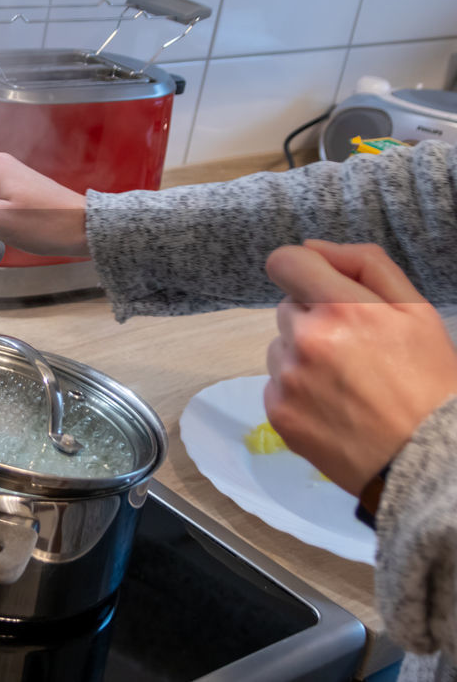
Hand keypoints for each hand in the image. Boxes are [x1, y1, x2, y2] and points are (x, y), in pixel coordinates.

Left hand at [264, 240, 456, 494]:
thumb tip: (312, 246)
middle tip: (357, 350)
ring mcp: (288, 379)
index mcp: (342, 309)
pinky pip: (276, 384)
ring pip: (280, 347)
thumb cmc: (431, 382)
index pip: (285, 262)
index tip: (319, 287)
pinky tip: (334, 407)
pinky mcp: (278, 413)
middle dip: (315, 319)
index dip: (302, 269)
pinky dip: (298, 391)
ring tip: (349, 384)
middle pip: (288, 308)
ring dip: (304, 356)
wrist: (429, 461)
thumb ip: (365, 264)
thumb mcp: (416, 311)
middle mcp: (306, 340)